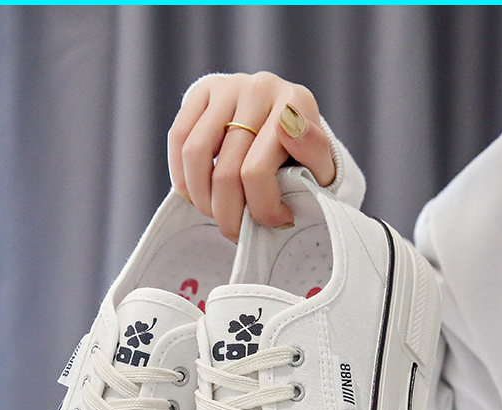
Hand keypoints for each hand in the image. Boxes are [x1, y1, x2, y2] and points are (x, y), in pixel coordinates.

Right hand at [168, 72, 335, 241]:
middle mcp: (260, 88)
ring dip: (202, 199)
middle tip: (239, 231)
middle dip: (229, 215)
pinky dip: (182, 174)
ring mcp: (229, 85)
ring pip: (196, 155)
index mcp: (295, 103)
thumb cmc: (303, 155)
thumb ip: (315, 152)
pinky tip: (198, 193)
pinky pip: (179, 137)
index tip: (280, 221)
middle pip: (226, 171)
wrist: (287, 122)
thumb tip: (289, 129)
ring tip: (217, 214)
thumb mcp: (321, 163)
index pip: (258, 171)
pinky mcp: (204, 89)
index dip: (263, 208)